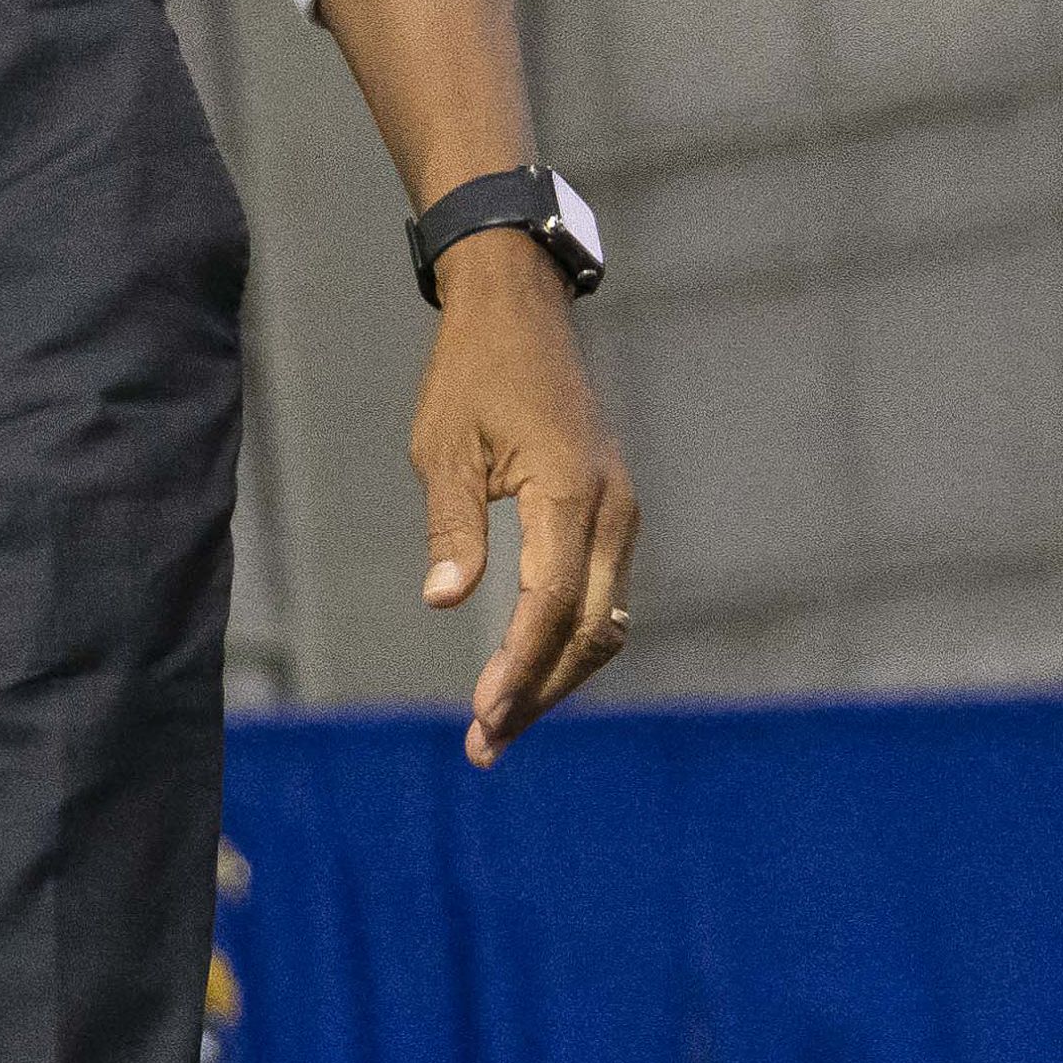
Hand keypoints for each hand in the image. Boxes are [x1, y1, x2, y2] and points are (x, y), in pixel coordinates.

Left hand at [412, 259, 637, 760]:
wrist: (521, 316)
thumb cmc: (471, 375)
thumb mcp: (443, 447)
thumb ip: (450, 525)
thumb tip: (444, 600)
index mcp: (568, 490)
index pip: (552, 603)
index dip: (519, 666)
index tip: (483, 715)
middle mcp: (611, 509)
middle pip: (589, 630)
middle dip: (539, 692)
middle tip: (483, 747)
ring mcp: (619, 513)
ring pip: (604, 620)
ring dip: (556, 676)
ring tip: (499, 726)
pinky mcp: (612, 515)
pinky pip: (601, 595)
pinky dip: (568, 642)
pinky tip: (527, 673)